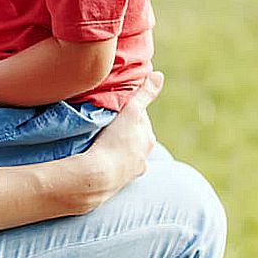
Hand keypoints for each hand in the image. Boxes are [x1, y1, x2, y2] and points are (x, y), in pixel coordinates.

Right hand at [79, 69, 160, 198]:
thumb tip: (159, 75)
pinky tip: (99, 159)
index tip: (114, 108)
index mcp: (148, 139)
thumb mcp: (131, 111)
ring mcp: (130, 172)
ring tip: (100, 141)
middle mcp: (143, 157)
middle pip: (133, 137)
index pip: (139, 119)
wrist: (98, 176)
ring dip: (116, 147)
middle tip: (105, 124)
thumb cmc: (116, 141)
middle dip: (123, 131)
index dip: (127, 111)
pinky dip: (108, 162)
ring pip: (124, 154)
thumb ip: (145, 94)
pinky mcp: (116, 182)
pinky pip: (113, 168)